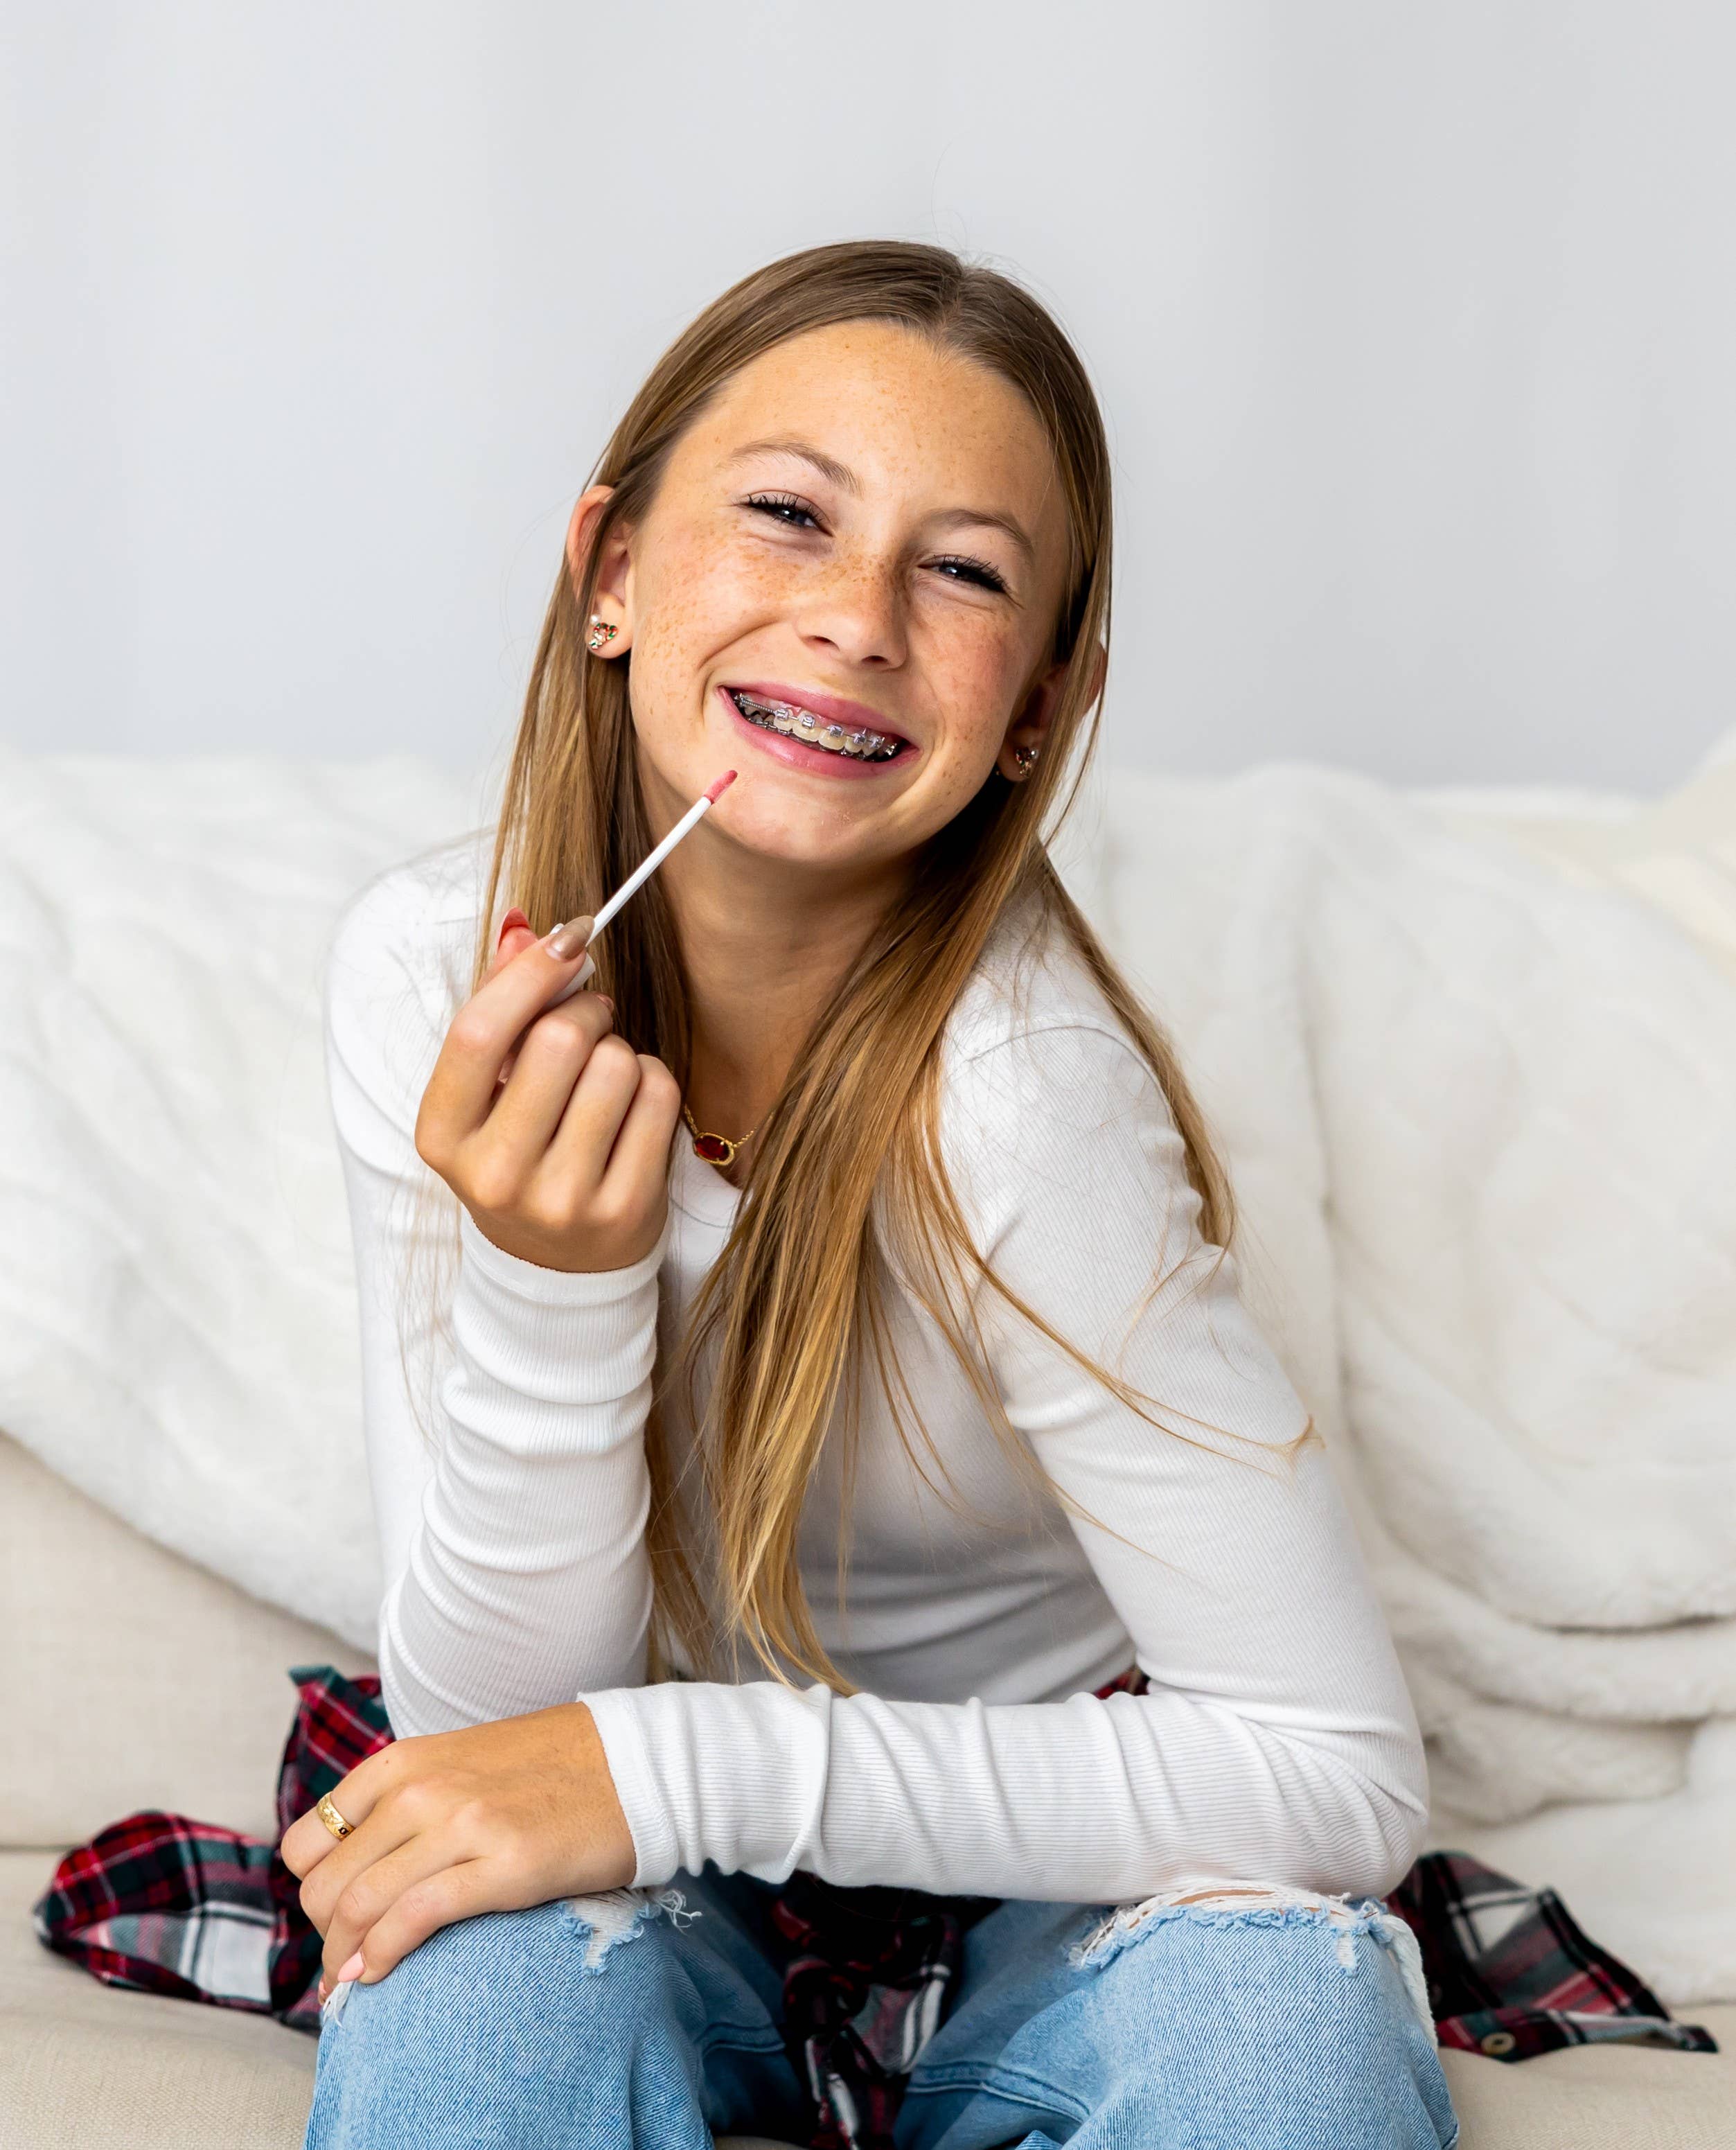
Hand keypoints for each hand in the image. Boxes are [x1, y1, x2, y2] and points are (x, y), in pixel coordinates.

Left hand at [280, 1702, 636, 1995]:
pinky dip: (384, 1956)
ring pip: (360, 1905)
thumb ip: (406, 1802)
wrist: (636, 1764)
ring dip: (345, 1959)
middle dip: (326, 1935)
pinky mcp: (504, 1865)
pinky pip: (415, 1919)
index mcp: (404, 1762)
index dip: (313, 1888)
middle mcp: (422, 1788)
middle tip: (347, 1959)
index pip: (308, 1842)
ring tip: (354, 1982)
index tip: (336, 1915)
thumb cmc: (550, 1769)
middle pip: (326, 1885)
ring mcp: (462, 1825)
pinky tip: (381, 1975)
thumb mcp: (459, 1763)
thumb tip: (356, 1864)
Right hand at [414, 905, 681, 1272]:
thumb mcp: (486, 1094)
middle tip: (589, 1022)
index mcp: (443, 1137)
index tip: (567, 940)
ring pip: (619, 1064)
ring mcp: (563, 1199)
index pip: (479, 1032)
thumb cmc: (519, 1154)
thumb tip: (526, 931)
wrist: (558, 1266)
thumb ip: (500, 1010)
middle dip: (585, 1011)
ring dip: (621, 1052)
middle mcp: (496, 1175)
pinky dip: (654, 1083)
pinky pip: (660, 1097)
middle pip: (559, 1040)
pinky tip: (632, 1110)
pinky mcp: (626, 1208)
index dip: (529, 973)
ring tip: (605, 1081)